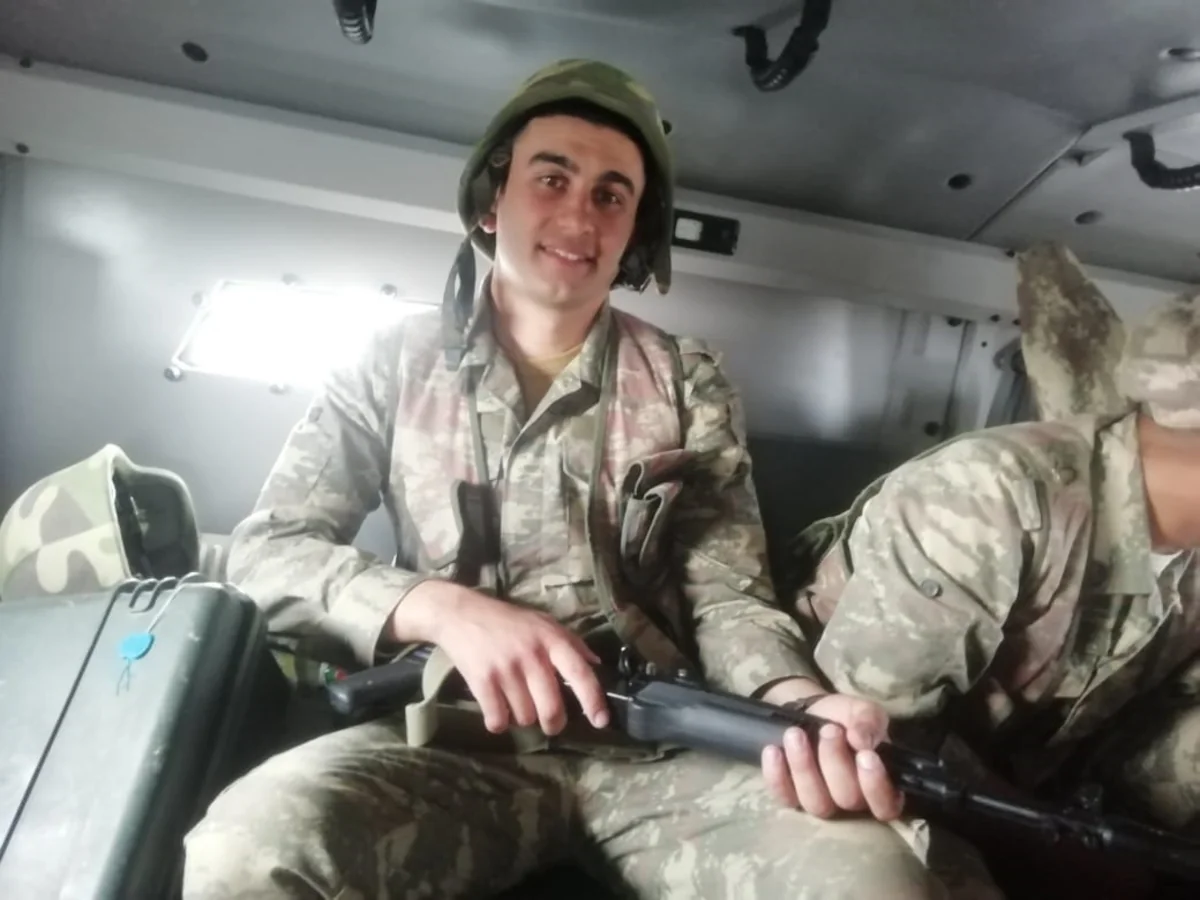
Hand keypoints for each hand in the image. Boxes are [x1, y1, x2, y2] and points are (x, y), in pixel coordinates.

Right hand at [393, 581, 610, 735]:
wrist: (460, 613)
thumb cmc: (507, 620)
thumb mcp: (543, 622)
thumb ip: (571, 642)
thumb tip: (596, 665)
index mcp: (551, 640)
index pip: (579, 673)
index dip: (593, 700)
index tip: (601, 721)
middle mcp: (532, 655)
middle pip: (551, 708)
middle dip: (553, 723)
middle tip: (550, 722)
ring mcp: (506, 669)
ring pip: (525, 717)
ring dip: (522, 717)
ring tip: (515, 701)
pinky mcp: (482, 681)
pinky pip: (498, 720)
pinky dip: (499, 722)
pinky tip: (497, 709)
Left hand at [759, 680, 903, 821]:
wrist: (812, 711)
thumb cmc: (845, 718)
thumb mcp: (863, 712)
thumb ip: (870, 722)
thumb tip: (862, 741)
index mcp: (879, 786)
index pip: (886, 805)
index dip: (876, 786)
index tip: (865, 755)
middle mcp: (852, 803)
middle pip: (848, 799)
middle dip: (835, 762)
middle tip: (828, 730)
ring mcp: (820, 802)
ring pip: (816, 802)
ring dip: (804, 767)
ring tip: (795, 734)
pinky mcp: (791, 796)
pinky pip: (783, 796)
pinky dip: (776, 775)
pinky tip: (773, 751)